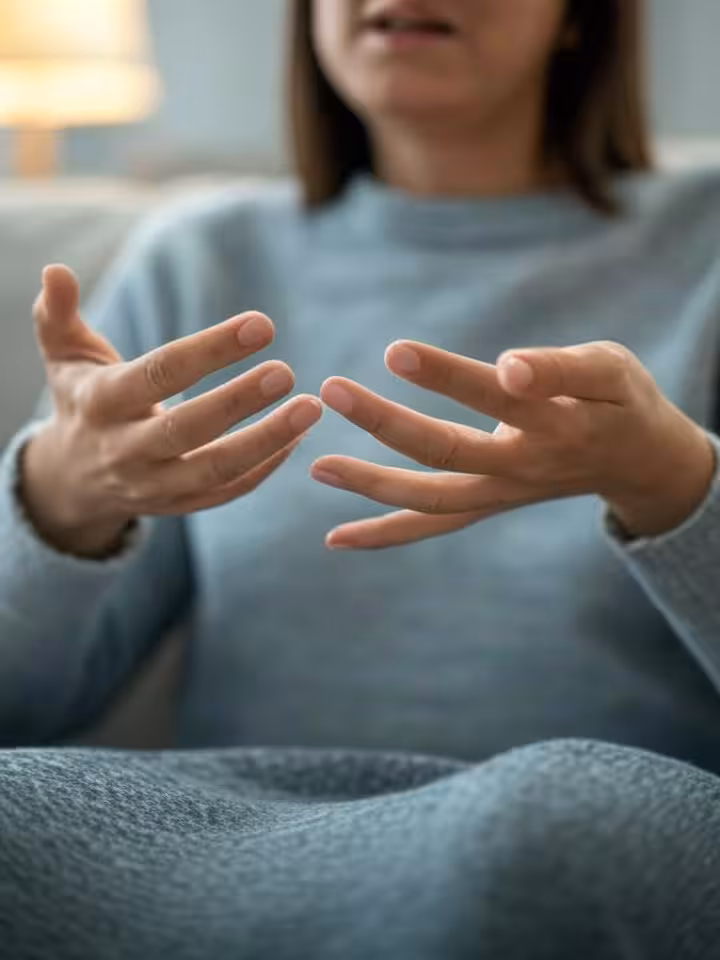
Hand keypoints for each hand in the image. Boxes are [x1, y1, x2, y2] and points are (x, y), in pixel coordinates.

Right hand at [22, 265, 322, 556]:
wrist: (73, 479)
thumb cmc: (82, 399)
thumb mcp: (63, 355)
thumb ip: (58, 314)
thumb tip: (56, 271)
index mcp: (100, 403)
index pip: (159, 373)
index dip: (210, 350)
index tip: (262, 324)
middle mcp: (125, 450)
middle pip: (188, 428)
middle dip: (240, 401)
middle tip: (287, 371)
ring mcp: (154, 485)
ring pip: (216, 469)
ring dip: (268, 441)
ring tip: (311, 407)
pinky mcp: (180, 505)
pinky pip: (229, 491)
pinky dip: (266, 466)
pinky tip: (299, 435)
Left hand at [312, 339, 715, 549]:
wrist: (639, 462)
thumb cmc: (619, 399)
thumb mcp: (609, 369)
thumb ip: (561, 368)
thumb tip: (508, 368)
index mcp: (557, 423)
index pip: (494, 395)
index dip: (448, 375)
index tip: (395, 352)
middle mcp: (523, 467)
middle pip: (446, 452)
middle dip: (385, 422)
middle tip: (331, 389)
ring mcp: (502, 494)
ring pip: (430, 500)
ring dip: (371, 485)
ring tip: (316, 467)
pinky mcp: (488, 505)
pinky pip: (432, 526)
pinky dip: (385, 534)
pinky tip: (335, 538)